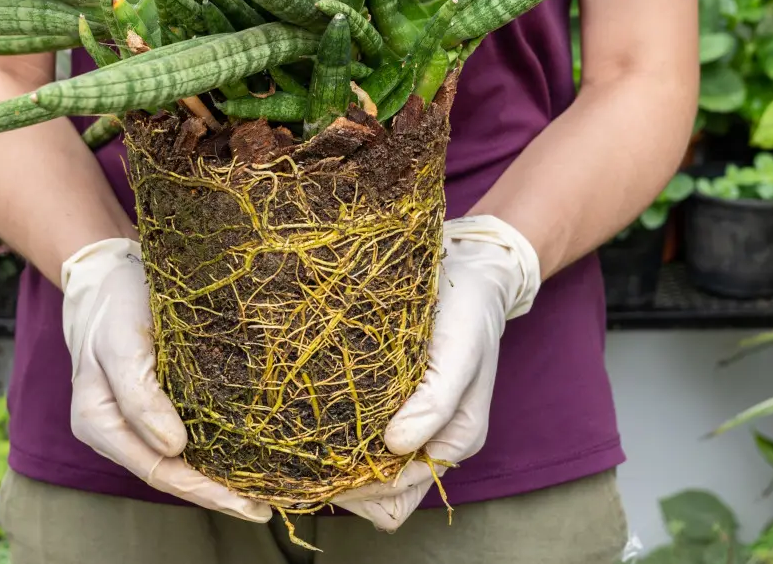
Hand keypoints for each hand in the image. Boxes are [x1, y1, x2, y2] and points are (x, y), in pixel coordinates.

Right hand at [60, 237, 269, 520]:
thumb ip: (141, 397)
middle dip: (215, 494)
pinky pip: (184, 434)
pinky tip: (241, 457)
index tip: (245, 502)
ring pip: (177, 460)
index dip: (202, 490)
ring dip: (216, 478)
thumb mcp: (121, 343)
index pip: (157, 469)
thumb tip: (173, 449)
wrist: (106, 271)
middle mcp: (116, 429)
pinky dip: (212, 450)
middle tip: (263, 508)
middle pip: (169, 473)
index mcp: (99, 421)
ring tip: (260, 494)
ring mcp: (134, 418)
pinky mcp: (154, 400)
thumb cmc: (113, 304)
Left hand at [331, 215, 540, 529]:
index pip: (396, 500)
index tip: (321, 462)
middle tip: (301, 449)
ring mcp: (413, 427)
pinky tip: (318, 412)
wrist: (472, 273)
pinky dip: (340, 436)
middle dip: (342, 482)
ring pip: (366, 473)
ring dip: (338, 460)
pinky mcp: (396, 404)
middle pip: (377, 496)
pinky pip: (363, 441)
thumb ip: (435, 403)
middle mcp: (432, 444)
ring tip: (305, 429)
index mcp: (455, 441)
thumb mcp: (459, 352)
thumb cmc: (468, 311)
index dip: (358, 491)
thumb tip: (395, 447)